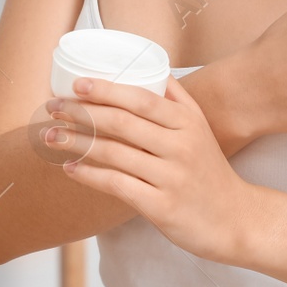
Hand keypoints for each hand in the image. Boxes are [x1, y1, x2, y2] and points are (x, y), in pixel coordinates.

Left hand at [43, 75, 255, 263]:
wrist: (235, 219)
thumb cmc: (210, 171)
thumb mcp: (201, 128)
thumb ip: (178, 98)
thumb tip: (153, 66)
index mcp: (187, 122)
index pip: (140, 98)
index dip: (105, 89)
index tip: (76, 85)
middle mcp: (180, 146)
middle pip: (122, 122)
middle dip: (80, 112)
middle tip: (52, 107)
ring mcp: (171, 177)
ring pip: (114, 153)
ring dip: (76, 142)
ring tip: (50, 136)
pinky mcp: (162, 206)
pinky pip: (117, 185)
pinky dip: (89, 175)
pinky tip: (70, 169)